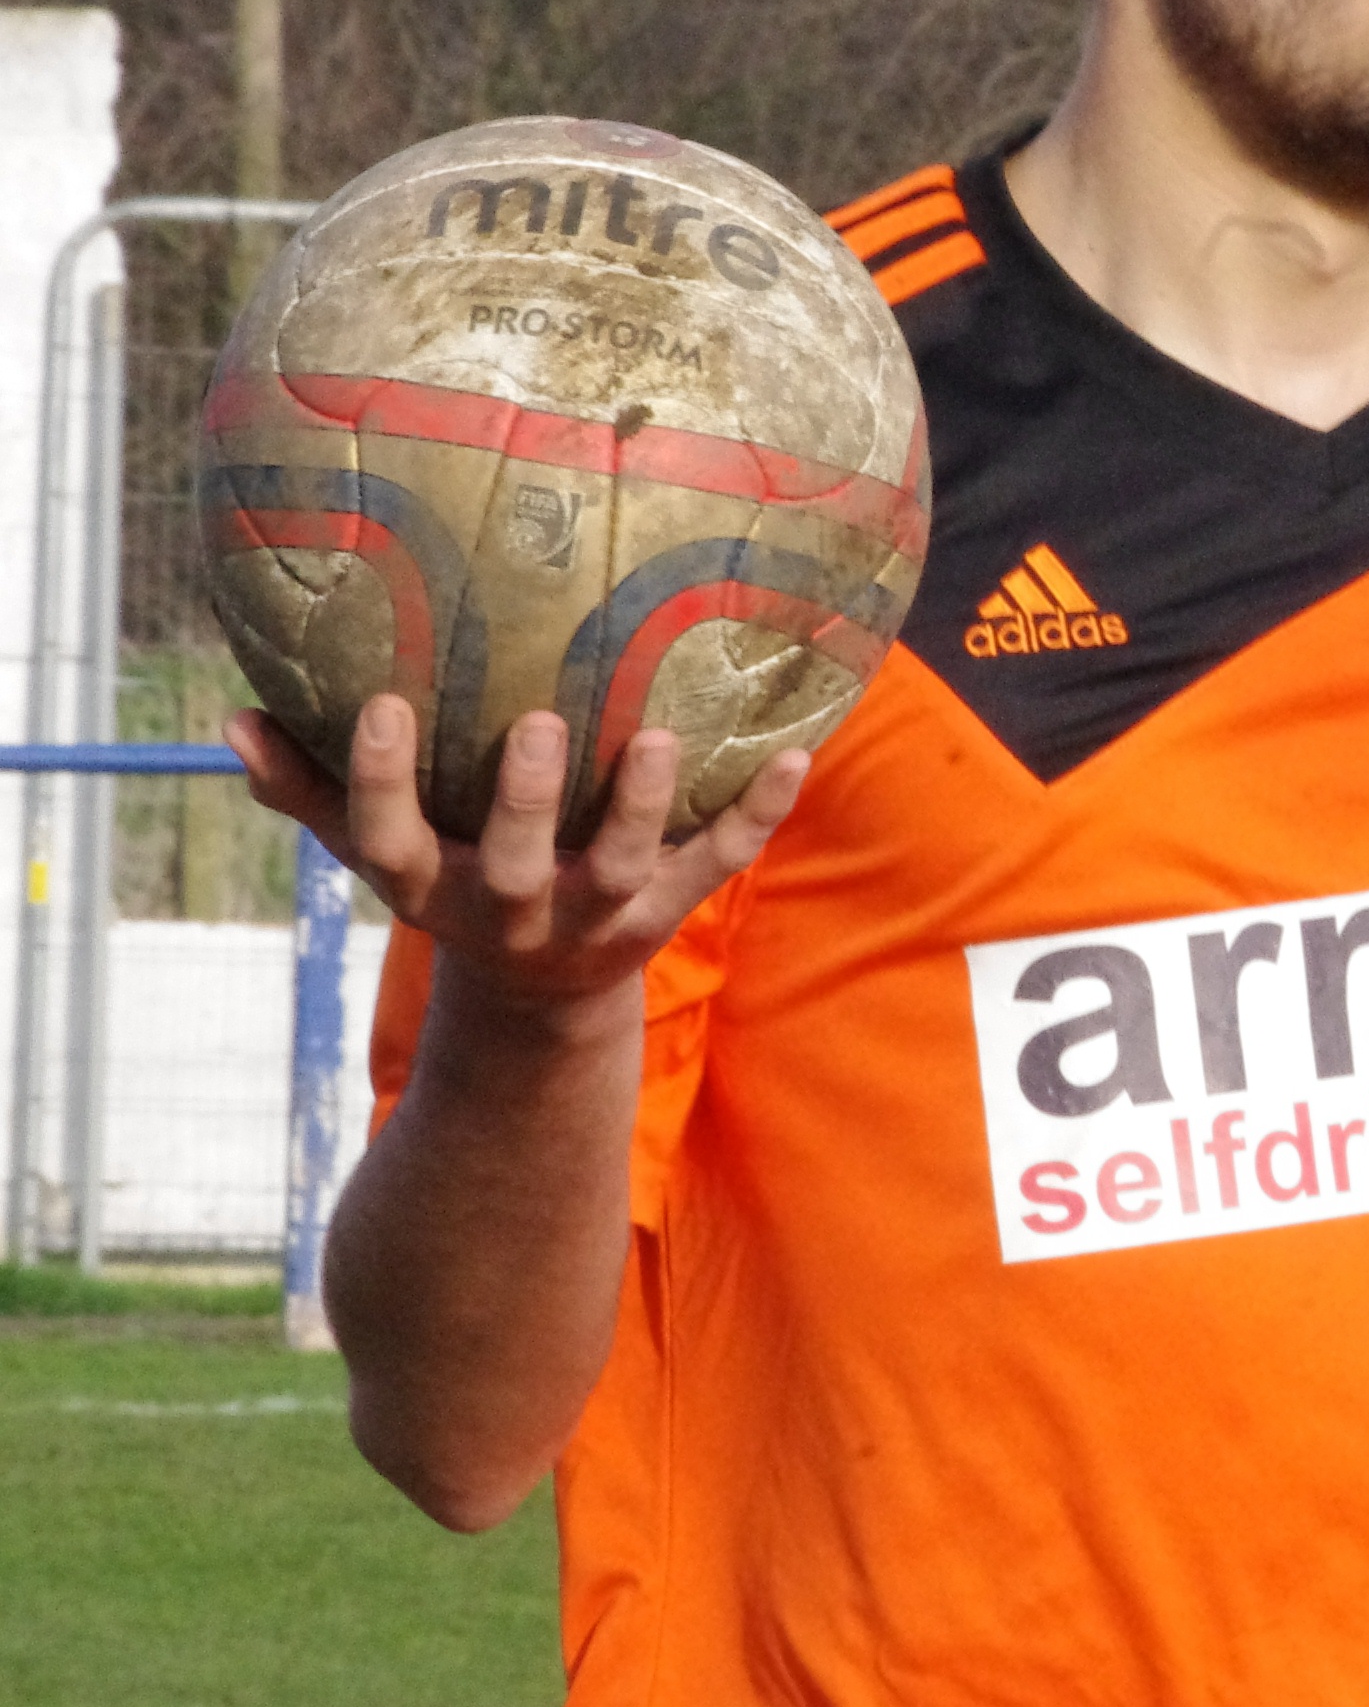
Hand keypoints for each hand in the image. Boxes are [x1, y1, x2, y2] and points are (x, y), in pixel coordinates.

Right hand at [227, 692, 807, 1006]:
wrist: (538, 1003)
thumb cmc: (451, 882)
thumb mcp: (380, 851)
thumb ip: (308, 790)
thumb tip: (233, 718)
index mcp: (435, 888)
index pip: (388, 841)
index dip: (377, 781)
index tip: (379, 703)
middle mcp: (515, 910)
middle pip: (515, 865)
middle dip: (527, 801)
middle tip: (540, 724)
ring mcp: (599, 915)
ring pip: (625, 868)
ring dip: (645, 807)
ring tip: (658, 737)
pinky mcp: (669, 911)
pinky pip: (721, 863)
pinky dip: (760, 813)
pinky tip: (797, 754)